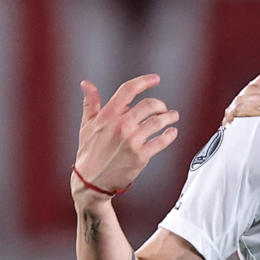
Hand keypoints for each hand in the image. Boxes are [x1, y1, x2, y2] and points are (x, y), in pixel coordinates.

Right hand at [73, 75, 178, 204]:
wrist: (91, 180)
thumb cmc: (89, 152)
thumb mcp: (86, 126)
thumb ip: (90, 104)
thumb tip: (86, 84)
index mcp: (107, 116)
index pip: (128, 91)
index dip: (144, 82)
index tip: (155, 79)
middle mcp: (121, 125)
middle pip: (150, 105)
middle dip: (160, 105)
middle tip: (164, 109)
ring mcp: (132, 140)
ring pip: (159, 122)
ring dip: (170, 117)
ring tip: (173, 117)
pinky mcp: (141, 155)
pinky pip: (162, 141)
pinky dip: (171, 135)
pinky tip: (172, 132)